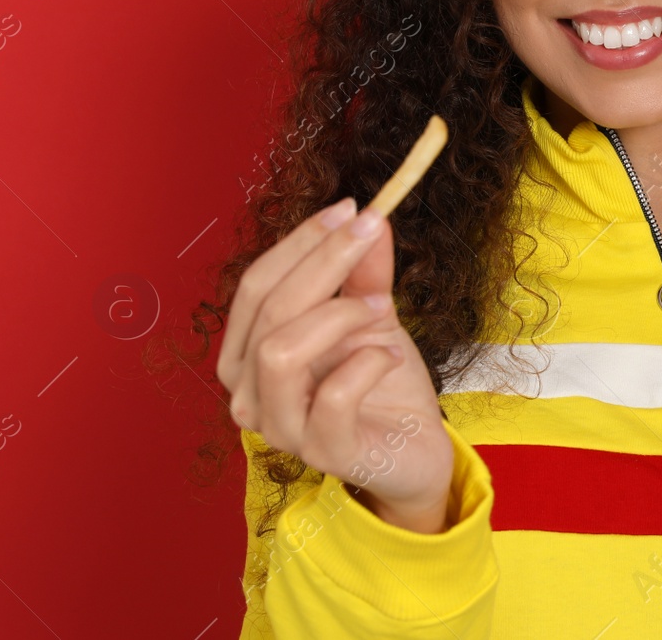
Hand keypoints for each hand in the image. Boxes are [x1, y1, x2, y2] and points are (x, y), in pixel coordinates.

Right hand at [216, 197, 454, 532]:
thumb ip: (363, 272)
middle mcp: (249, 392)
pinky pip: (332, 397)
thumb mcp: (372, 314)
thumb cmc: (379, 381)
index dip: (301, 241)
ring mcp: (280, 428)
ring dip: (339, 316)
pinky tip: (388, 356)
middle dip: (323, 260)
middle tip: (371, 231)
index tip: (350, 208)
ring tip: (383, 310)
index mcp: (247, 352)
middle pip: (268, 310)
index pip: (255, 285)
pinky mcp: (321, 453)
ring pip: (281, 352)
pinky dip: (367, 363)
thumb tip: (369, 218)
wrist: (414, 446)